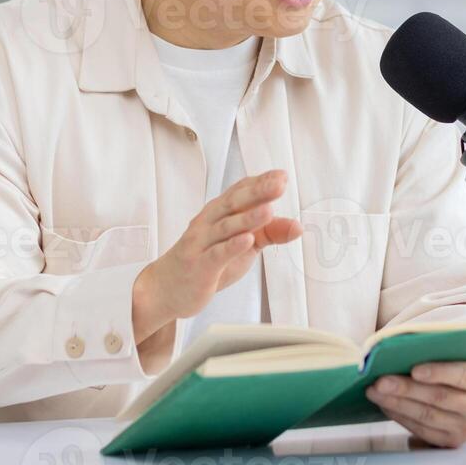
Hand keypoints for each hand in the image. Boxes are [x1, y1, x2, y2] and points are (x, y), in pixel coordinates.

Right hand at [131, 170, 301, 343]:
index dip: (260, 182)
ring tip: (268, 209)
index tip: (282, 176)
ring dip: (248, 218)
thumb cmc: (207, 260)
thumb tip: (298, 226)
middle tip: (279, 183)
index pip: (240, 191)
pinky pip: (216, 254)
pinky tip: (247, 240)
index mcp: (219, 212)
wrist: (167, 288)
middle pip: (234, 203)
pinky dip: (231, 246)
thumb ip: (269, 232)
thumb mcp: (244, 245)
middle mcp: (209, 222)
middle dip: (258, 192)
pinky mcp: (199, 265)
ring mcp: (202, 243)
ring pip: (226, 227)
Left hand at [365, 359, 465, 447]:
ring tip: (375, 391)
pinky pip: (421, 430)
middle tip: (381, 381)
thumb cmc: (465, 368)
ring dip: (397, 403)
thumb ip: (443, 352)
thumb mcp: (463, 356)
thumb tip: (405, 349)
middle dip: (406, 389)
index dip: (438, 372)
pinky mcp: (451, 441)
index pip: (462, 375)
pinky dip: (400, 416)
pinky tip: (386, 404)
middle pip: (439, 398)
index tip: (414, 369)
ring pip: (427, 416)